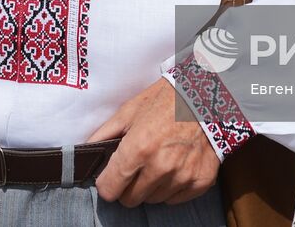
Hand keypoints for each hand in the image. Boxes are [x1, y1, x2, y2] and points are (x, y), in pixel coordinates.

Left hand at [91, 78, 219, 206]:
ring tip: (160, 160)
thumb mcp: (130, 110)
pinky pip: (175, 199)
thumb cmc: (166, 99)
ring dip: (152, 186)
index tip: (112, 175)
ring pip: (153, 199)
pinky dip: (173, 187)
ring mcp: (182, 177)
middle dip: (128, 186)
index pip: (109, 190)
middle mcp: (160, 167)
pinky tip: (176, 165)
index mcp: (138, 149)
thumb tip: (86, 151)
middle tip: (138, 165)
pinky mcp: (201, 181)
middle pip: (130, 200)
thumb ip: (105, 134)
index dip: (107, 183)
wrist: (207, 94)